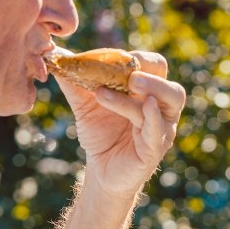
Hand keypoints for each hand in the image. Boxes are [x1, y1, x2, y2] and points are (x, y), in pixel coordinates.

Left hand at [56, 51, 186, 197]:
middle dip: (152, 75)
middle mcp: (160, 109)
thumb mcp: (85, 106)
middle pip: (170, 84)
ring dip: (149, 90)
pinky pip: (157, 130)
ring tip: (126, 86)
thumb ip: (74, 83)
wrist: (99, 171)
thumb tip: (58, 57)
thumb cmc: (100, 135)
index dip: (141, 59)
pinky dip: (152, 116)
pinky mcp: (153, 149)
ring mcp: (160, 129)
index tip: (116, 57)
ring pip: (165, 103)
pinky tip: (145, 106)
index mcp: (148, 93)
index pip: (155, 67)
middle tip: (130, 70)